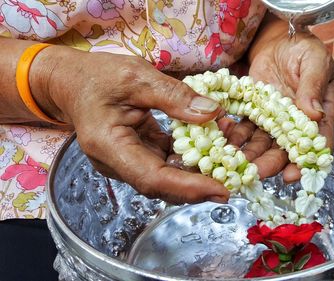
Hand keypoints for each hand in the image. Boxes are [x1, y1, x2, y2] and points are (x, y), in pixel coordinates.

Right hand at [43, 46, 229, 203]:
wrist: (70, 81)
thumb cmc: (96, 76)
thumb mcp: (137, 77)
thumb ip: (174, 96)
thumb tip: (212, 112)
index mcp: (109, 146)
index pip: (152, 178)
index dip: (188, 188)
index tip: (220, 190)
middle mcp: (116, 162)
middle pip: (161, 185)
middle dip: (197, 187)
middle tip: (232, 184)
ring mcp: (125, 161)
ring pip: (165, 177)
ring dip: (195, 172)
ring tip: (227, 164)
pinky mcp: (135, 155)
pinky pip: (164, 162)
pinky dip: (187, 158)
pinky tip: (209, 148)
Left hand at [225, 16, 333, 182]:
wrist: (278, 41)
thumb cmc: (303, 49)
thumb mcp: (314, 62)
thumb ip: (313, 87)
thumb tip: (315, 115)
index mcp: (321, 113)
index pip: (317, 142)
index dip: (305, 162)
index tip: (292, 175)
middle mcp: (298, 123)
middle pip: (286, 149)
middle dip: (271, 163)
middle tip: (256, 174)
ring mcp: (275, 121)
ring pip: (264, 144)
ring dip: (251, 156)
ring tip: (235, 164)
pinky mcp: (256, 114)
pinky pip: (246, 130)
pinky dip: (236, 138)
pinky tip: (224, 143)